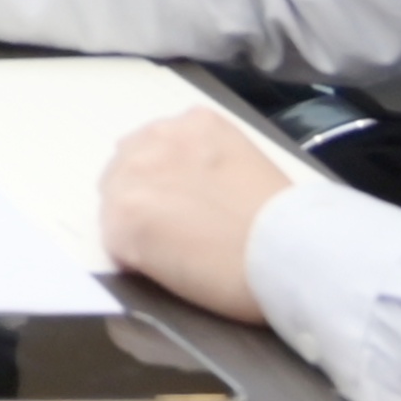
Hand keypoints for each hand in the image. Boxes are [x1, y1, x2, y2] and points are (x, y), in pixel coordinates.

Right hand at [97, 111, 293, 322]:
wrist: (292, 251)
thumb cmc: (232, 279)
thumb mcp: (164, 274)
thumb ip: (136, 244)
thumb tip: (138, 229)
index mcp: (120, 215)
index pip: (108, 223)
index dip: (136, 237)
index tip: (163, 247)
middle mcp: (131, 169)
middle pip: (116, 180)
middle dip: (141, 198)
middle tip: (179, 219)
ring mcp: (165, 138)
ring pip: (138, 148)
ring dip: (157, 166)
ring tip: (194, 188)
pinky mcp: (198, 121)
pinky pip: (175, 128)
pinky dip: (187, 145)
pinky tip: (210, 166)